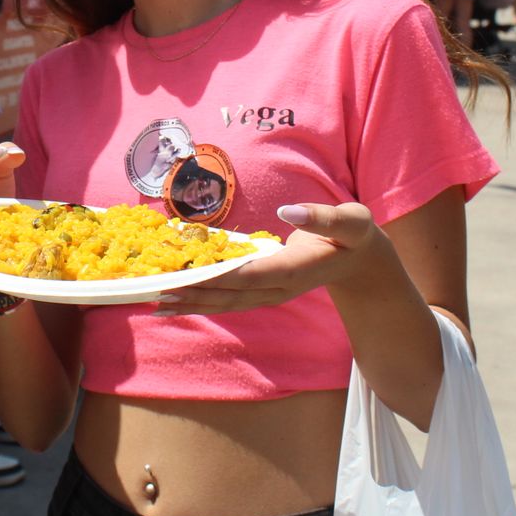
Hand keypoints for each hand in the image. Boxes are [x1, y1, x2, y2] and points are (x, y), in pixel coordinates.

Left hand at [152, 202, 380, 314]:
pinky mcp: (263, 292)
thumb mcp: (350, 221)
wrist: (359, 262)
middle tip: (157, 293)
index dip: (218, 276)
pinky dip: (202, 302)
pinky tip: (177, 302)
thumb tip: (289, 211)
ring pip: (227, 303)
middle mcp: (279, 288)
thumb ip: (322, 217)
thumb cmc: (354, 235)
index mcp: (296, 270)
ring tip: (156, 304)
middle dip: (194, 295)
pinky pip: (229, 300)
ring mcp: (271, 294)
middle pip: (231, 294)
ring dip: (192, 303)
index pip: (250, 275)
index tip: (187, 276)